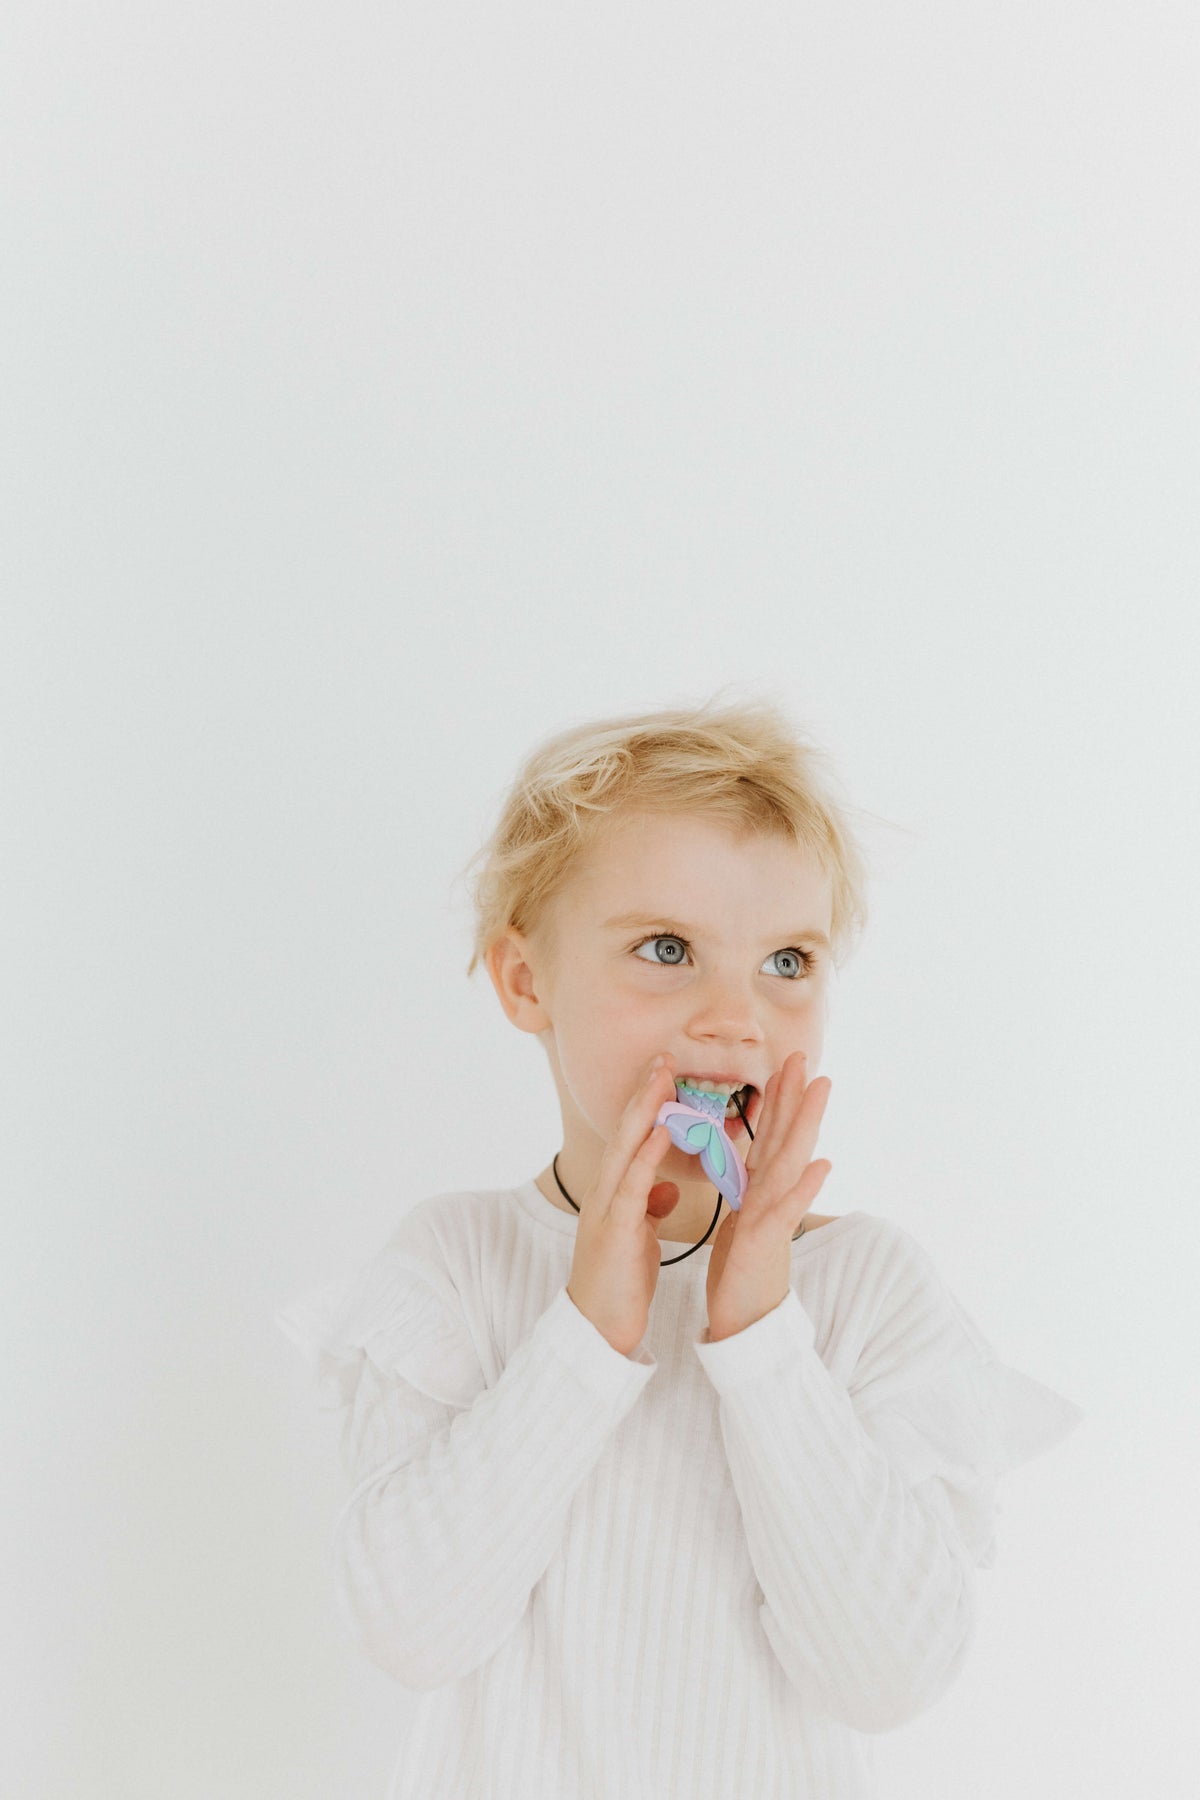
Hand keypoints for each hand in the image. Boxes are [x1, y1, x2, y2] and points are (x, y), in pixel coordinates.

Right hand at [566, 1052, 682, 1356]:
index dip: (647, 1104)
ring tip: (663, 1078)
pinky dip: (648, 1155)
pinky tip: (664, 1130)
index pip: (631, 1139)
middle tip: (664, 1056)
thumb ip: (648, 1208)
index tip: (665, 1072)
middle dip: (644, 1093)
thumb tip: (664, 1190)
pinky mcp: (614, 1230)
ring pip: (624, 1148)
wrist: (599, 1331)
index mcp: (614, 1194)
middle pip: (625, 1132)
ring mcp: (606, 1208)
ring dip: (644, 1110)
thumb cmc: (619, 1284)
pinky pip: (633, 1185)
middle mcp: (606, 1193)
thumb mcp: (639, 1238)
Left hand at [705, 1051, 832, 1342]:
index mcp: (760, 1191)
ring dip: (807, 1124)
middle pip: (786, 1139)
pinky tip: (824, 1163)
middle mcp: (773, 1198)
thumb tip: (760, 1164)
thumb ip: (754, 1191)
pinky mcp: (767, 1242)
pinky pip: (786, 1211)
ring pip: (791, 1162)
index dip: (777, 1101)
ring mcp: (774, 1217)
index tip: (783, 1066)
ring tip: (821, 1090)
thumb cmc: (741, 1274)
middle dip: (795, 1098)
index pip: (769, 1136)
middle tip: (805, 1058)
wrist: (743, 1324)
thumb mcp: (742, 1222)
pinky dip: (805, 1187)